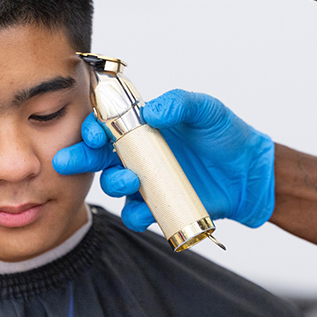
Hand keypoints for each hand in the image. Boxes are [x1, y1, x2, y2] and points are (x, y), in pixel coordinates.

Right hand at [53, 89, 274, 230]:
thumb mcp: (206, 110)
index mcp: (145, 128)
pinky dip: (136, 213)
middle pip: (99, 157)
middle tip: (66, 161)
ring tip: (129, 179)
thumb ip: (180, 103)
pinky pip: (137, 213)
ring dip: (113, 183)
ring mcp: (149, 181)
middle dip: (79, 158)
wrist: (250, 171)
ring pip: (115, 185)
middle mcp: (141, 154)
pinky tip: (144, 209)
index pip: (108, 125)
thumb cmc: (226, 134)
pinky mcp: (160, 205)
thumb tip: (152, 110)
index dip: (93, 128)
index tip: (92, 132)